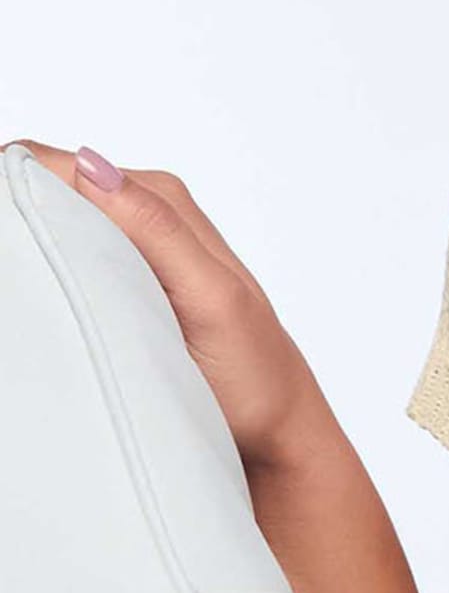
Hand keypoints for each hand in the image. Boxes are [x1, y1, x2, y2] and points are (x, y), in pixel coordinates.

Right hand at [8, 137, 325, 469]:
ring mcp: (131, 246)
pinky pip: (65, 254)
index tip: (4, 234)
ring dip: (28, 242)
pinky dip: (46, 266)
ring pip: (52, 220)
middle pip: (48, 187)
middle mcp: (143, 211)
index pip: (60, 166)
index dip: (17, 187)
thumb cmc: (253, 374)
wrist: (276, 426)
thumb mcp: (212, 299)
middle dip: (18, 215)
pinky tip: (40, 292)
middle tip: (11, 270)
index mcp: (160, 201)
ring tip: (19, 281)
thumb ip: (158, 230)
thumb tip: (91, 166)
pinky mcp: (122, 279)